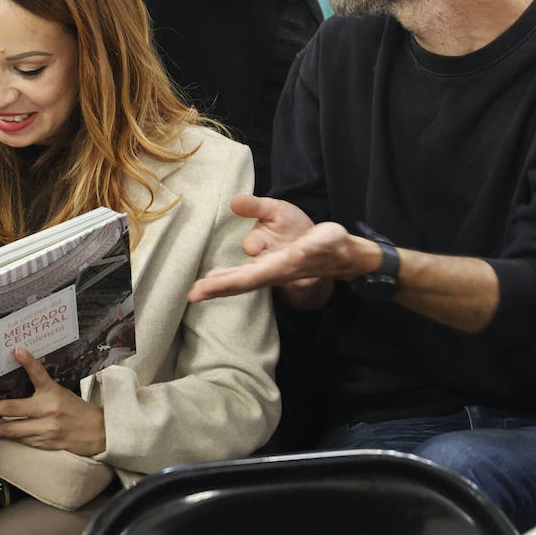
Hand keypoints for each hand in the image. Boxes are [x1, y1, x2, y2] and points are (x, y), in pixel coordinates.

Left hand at [0, 348, 105, 455]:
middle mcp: (48, 411)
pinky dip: (3, 436)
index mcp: (53, 393)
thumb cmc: (75, 409)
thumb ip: (40, 384)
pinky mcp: (44, 443)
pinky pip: (20, 439)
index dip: (28, 362)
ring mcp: (45, 429)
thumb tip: (19, 370)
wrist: (97, 433)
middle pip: (13, 409)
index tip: (16, 350)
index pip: (39, 374)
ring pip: (12, 430)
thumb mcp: (60, 391)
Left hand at [188, 195, 342, 307]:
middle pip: (240, 283)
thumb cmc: (332, 245)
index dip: (228, 282)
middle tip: (192, 294)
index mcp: (283, 267)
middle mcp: (273, 272)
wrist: (343, 255)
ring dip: (218, 285)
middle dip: (216, 289)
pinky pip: (246, 276)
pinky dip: (228, 279)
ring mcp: (272, 270)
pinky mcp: (272, 265)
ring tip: (197, 290)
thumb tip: (295, 252)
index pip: (249, 277)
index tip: (207, 286)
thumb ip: (309, 246)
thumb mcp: (325, 240)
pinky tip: (214, 278)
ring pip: (240, 281)